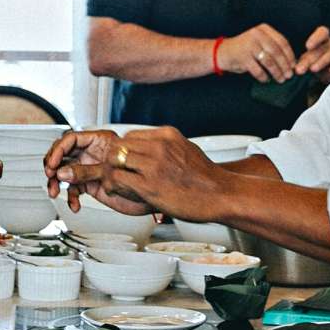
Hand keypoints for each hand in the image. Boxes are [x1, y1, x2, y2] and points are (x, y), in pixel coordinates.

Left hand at [45, 126, 227, 223]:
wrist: (221, 194)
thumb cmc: (206, 178)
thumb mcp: (185, 150)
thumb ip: (164, 147)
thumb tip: (146, 149)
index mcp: (166, 135)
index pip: (129, 136)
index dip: (122, 151)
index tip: (122, 162)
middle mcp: (158, 146)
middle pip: (118, 146)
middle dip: (110, 161)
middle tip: (109, 172)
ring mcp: (153, 165)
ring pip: (114, 161)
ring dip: (108, 173)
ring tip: (111, 182)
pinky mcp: (149, 185)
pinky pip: (118, 180)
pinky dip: (112, 186)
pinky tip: (117, 191)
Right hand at [217, 23, 296, 83]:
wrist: (223, 52)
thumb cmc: (244, 49)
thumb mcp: (259, 41)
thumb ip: (273, 47)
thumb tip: (290, 62)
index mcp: (264, 29)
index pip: (282, 42)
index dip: (290, 55)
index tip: (293, 65)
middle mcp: (256, 34)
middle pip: (277, 52)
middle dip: (285, 65)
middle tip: (289, 75)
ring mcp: (249, 45)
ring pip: (269, 61)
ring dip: (276, 72)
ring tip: (280, 79)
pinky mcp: (242, 57)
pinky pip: (258, 70)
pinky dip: (264, 76)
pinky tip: (266, 79)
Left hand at [293, 26, 329, 78]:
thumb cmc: (316, 60)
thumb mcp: (308, 59)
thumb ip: (301, 61)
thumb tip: (294, 68)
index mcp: (322, 39)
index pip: (322, 32)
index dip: (316, 38)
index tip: (307, 46)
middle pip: (324, 48)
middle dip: (311, 58)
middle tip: (300, 69)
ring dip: (322, 61)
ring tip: (313, 69)